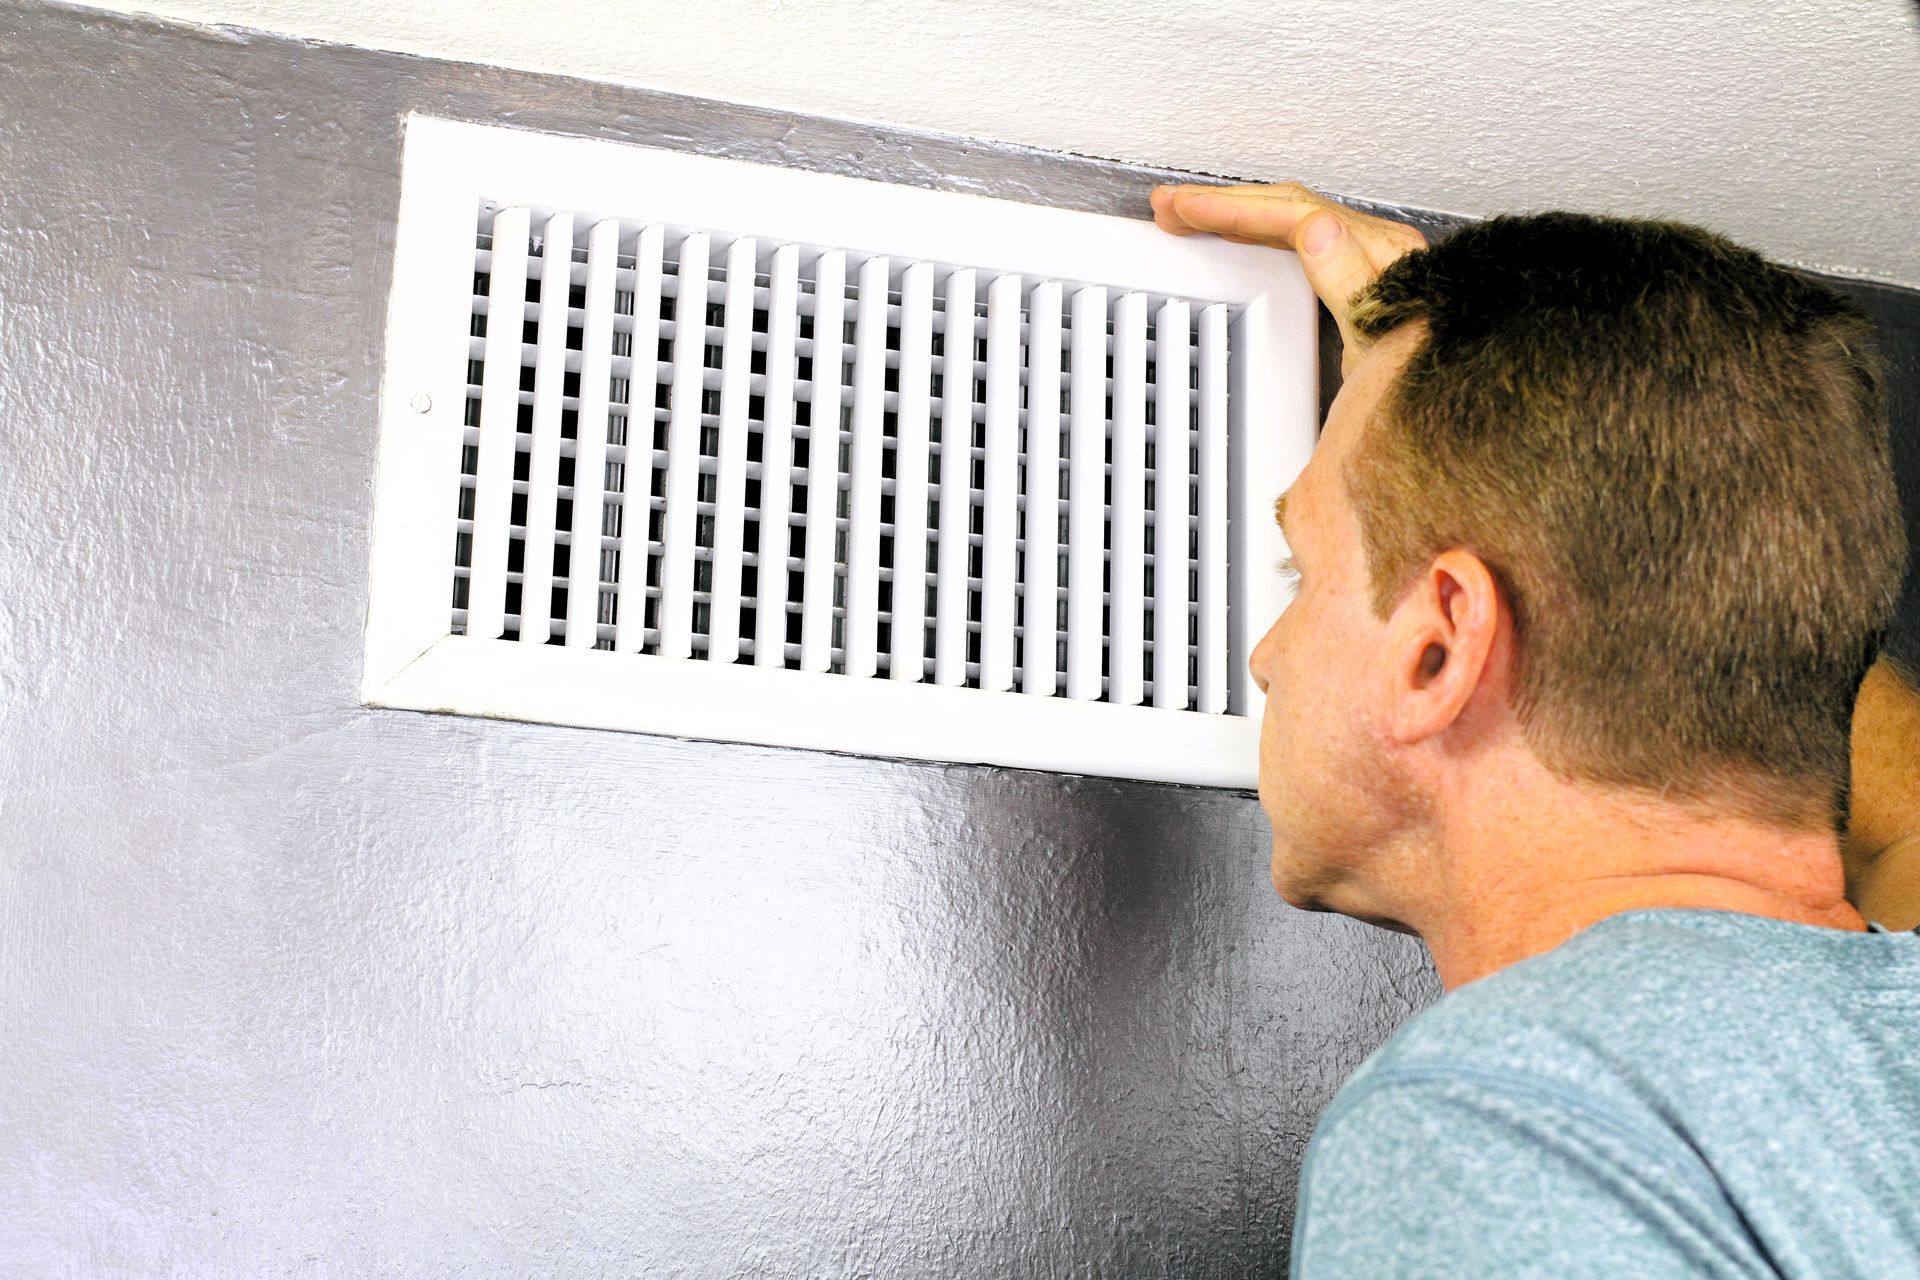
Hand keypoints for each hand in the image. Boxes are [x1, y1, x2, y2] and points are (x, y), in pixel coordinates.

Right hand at [1150, 182, 1426, 375]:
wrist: (1446, 408)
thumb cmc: (1418, 384)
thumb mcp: (1380, 340)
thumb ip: (1349, 282)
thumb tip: (1316, 230)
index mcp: (1379, 257)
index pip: (1294, 215)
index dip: (1236, 209)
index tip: (1188, 211)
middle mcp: (1376, 249)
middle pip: (1289, 207)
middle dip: (1225, 203)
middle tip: (1170, 206)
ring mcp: (1368, 260)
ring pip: (1291, 217)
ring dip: (1238, 212)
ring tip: (1189, 214)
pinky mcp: (1359, 277)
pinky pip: (1301, 237)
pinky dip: (1261, 233)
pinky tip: (1239, 237)